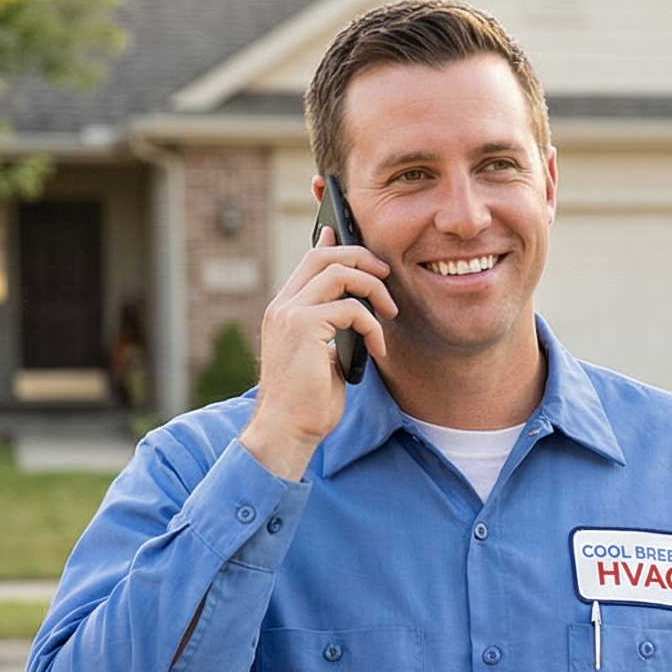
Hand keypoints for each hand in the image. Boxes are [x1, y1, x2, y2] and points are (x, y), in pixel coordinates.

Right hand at [239, 227, 394, 480]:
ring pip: (339, 273)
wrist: (287, 432)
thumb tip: (355, 311)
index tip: (357, 239)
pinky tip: (378, 349)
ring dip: (373, 289)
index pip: (310, 261)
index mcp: (284, 310)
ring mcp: (290, 315)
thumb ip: (332, 329)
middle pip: (325, 255)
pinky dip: (372, 325)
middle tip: (386, 276)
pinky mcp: (304, 329)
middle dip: (362, 258)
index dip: (335, 244)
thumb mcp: (323, 356)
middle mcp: (283, 307)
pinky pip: (350, 309)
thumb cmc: (307, 402)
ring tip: (389, 313)